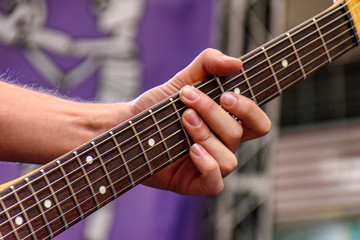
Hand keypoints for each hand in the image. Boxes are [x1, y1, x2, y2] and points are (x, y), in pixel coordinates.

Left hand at [126, 48, 270, 195]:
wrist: (130, 126)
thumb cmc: (159, 107)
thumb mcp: (183, 78)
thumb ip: (209, 64)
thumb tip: (236, 63)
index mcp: (226, 124)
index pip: (258, 123)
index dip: (250, 110)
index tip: (226, 95)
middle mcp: (223, 146)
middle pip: (238, 134)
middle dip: (213, 113)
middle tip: (188, 98)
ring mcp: (210, 165)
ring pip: (229, 159)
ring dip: (206, 135)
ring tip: (184, 119)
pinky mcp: (194, 182)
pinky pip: (215, 182)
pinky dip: (207, 165)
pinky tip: (191, 150)